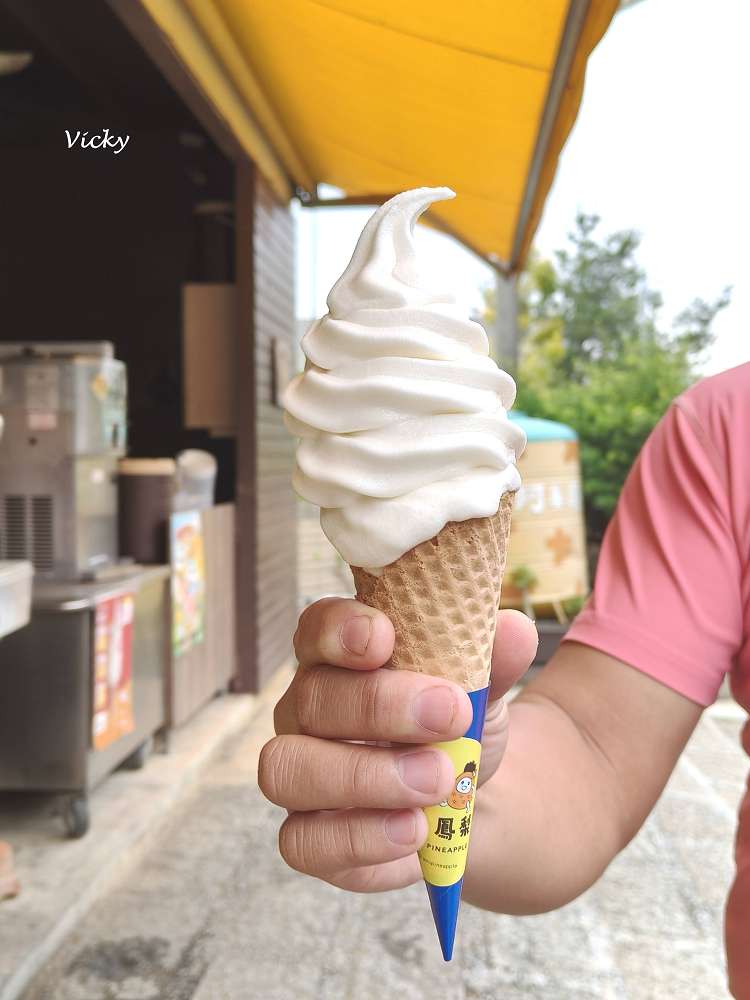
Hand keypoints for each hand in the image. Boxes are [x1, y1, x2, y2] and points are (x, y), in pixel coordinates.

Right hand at [258, 597, 537, 891]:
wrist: (470, 800)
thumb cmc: (458, 725)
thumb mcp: (483, 689)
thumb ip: (491, 660)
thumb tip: (515, 631)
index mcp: (339, 657)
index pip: (316, 628)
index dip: (340, 629)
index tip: (384, 637)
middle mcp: (305, 710)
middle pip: (311, 698)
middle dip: (379, 706)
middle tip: (451, 715)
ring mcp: (297, 773)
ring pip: (288, 769)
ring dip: (364, 776)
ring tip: (438, 782)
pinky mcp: (305, 837)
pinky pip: (303, 841)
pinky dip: (362, 838)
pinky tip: (415, 831)